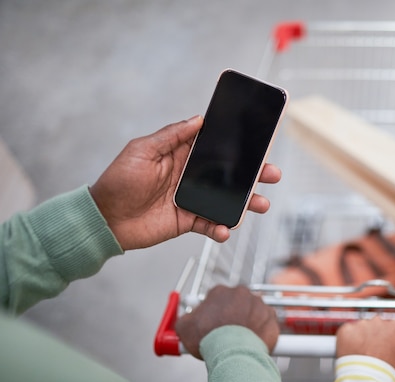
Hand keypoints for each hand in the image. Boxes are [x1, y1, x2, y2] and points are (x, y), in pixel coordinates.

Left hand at [90, 116, 281, 249]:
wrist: (104, 220)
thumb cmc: (118, 181)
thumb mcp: (142, 151)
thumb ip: (171, 136)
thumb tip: (198, 119)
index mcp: (181, 155)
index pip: (215, 148)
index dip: (236, 146)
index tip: (258, 142)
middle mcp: (190, 176)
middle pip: (228, 174)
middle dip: (252, 174)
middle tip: (271, 173)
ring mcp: (191, 200)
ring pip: (226, 200)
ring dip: (245, 203)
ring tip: (260, 204)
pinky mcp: (187, 221)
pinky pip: (209, 224)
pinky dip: (220, 228)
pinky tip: (225, 229)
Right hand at [175, 285, 279, 358]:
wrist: (234, 353)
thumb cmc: (209, 339)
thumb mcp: (184, 328)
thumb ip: (185, 319)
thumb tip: (186, 320)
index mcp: (220, 292)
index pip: (216, 297)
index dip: (213, 311)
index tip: (212, 322)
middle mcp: (241, 293)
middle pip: (236, 302)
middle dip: (232, 314)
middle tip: (226, 331)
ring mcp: (259, 304)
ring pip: (252, 311)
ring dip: (248, 321)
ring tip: (240, 339)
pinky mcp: (271, 318)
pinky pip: (266, 322)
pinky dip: (261, 330)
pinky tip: (252, 341)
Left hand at [336, 316, 394, 381]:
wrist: (365, 381)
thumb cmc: (385, 375)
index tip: (391, 345)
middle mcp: (379, 322)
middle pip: (380, 326)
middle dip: (378, 337)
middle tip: (376, 352)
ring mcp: (362, 325)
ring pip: (363, 328)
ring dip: (364, 338)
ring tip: (364, 354)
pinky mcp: (347, 330)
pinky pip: (348, 332)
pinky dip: (349, 340)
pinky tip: (353, 351)